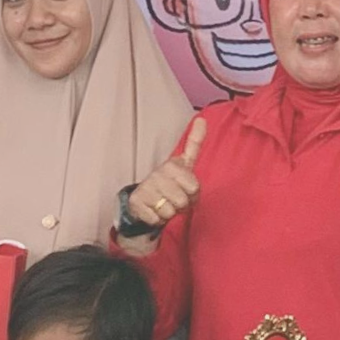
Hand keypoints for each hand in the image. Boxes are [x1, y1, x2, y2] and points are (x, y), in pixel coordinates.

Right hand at [123, 119, 205, 236]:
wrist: (144, 200)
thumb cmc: (169, 182)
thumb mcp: (184, 163)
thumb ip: (195, 143)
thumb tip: (203, 119)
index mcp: (172, 165)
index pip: (194, 188)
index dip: (193, 195)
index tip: (185, 189)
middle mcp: (158, 174)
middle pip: (183, 202)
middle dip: (181, 206)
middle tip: (173, 199)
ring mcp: (146, 187)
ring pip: (170, 211)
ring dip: (169, 213)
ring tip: (163, 204)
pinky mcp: (136, 202)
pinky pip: (156, 219)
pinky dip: (157, 220)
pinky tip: (153, 210)